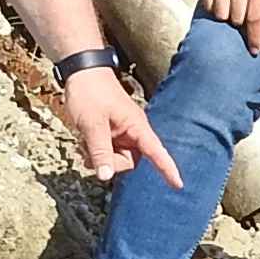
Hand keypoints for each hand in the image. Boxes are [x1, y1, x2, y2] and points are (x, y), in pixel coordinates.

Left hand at [63, 67, 182, 189]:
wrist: (81, 73)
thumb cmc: (90, 93)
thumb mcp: (92, 124)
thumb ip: (100, 152)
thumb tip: (106, 177)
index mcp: (136, 126)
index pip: (156, 151)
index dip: (167, 169)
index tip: (178, 185)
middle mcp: (133, 132)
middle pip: (130, 162)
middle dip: (111, 163)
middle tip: (89, 154)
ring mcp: (122, 133)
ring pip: (117, 159)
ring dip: (100, 158)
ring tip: (84, 144)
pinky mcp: (112, 134)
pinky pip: (108, 152)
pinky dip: (96, 152)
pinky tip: (84, 142)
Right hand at [199, 0, 259, 56]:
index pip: (254, 20)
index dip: (255, 39)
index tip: (255, 51)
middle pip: (236, 20)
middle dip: (243, 27)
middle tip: (248, 22)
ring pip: (221, 15)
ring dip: (229, 19)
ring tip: (238, 13)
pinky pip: (209, 8)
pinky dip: (217, 12)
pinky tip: (227, 6)